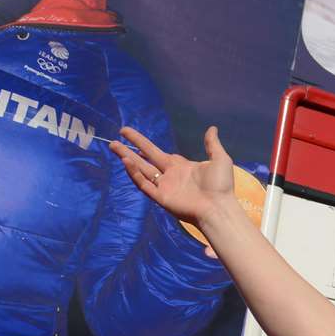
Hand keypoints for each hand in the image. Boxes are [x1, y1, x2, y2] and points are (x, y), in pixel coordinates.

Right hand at [110, 126, 235, 236]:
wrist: (219, 207)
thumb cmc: (221, 186)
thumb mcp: (219, 159)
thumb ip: (212, 144)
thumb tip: (212, 128)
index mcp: (180, 166)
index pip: (158, 153)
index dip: (145, 145)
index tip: (131, 135)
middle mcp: (169, 175)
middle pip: (145, 158)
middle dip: (131, 146)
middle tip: (118, 135)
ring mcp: (164, 186)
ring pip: (141, 169)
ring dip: (127, 157)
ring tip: (114, 146)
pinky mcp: (161, 197)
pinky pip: (144, 184)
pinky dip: (135, 173)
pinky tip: (127, 161)